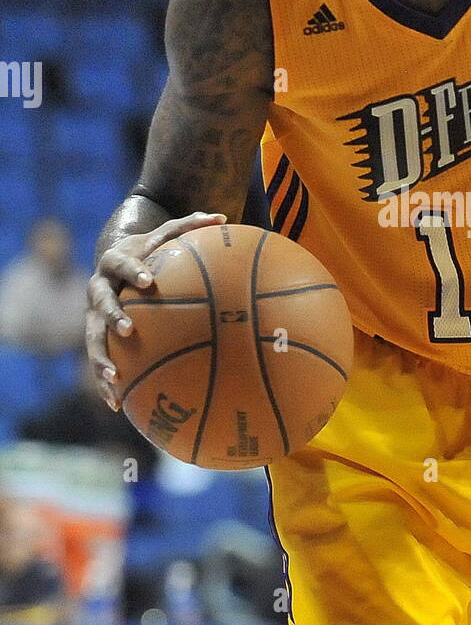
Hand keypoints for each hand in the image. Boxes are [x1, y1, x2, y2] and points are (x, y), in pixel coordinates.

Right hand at [86, 211, 225, 409]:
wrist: (114, 260)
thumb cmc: (149, 249)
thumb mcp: (166, 234)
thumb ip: (191, 225)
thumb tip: (224, 218)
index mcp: (115, 264)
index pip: (123, 265)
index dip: (134, 272)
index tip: (149, 282)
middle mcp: (99, 290)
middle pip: (100, 303)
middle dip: (113, 317)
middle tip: (129, 330)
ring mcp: (94, 316)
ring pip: (93, 340)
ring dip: (101, 360)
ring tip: (116, 380)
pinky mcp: (97, 337)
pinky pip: (100, 361)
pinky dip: (106, 384)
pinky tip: (118, 406)